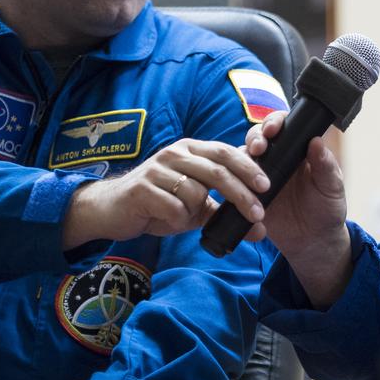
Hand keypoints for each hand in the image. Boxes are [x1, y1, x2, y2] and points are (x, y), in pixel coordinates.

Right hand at [62, 137, 269, 249]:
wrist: (112, 210)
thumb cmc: (158, 203)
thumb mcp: (194, 207)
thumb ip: (224, 212)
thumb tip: (260, 229)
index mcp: (191, 150)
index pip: (226, 152)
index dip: (248, 167)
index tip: (267, 186)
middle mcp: (175, 153)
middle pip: (217, 170)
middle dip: (241, 193)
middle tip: (257, 213)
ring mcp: (157, 169)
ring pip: (195, 191)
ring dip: (196, 211)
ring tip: (182, 217)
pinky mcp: (142, 188)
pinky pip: (173, 207)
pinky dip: (177, 218)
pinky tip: (166, 219)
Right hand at [244, 111, 351, 307]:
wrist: (313, 242)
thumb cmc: (327, 210)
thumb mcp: (332, 187)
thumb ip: (325, 166)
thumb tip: (317, 141)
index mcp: (297, 151)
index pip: (284, 127)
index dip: (275, 122)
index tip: (273, 130)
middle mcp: (277, 159)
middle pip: (258, 137)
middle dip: (255, 137)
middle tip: (258, 148)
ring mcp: (260, 176)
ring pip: (243, 157)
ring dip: (242, 157)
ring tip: (250, 168)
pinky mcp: (249, 194)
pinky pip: (235, 183)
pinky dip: (234, 181)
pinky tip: (239, 185)